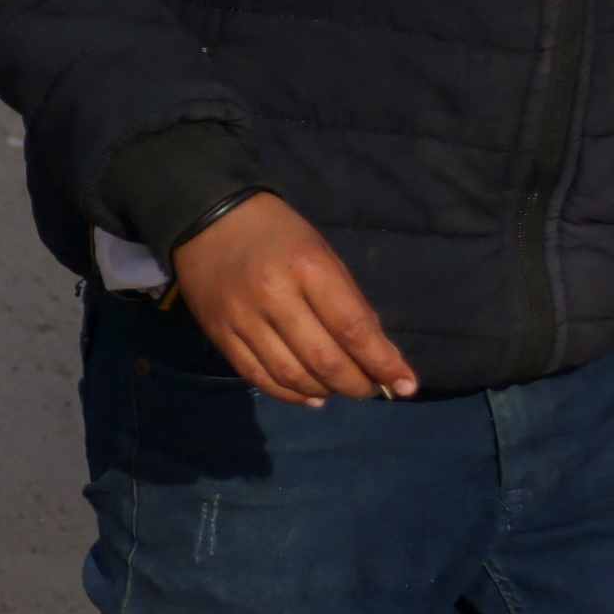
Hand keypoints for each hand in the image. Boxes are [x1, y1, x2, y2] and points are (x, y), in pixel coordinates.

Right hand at [167, 192, 417, 403]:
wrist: (207, 217)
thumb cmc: (278, 234)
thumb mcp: (323, 255)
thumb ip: (350, 304)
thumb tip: (379, 356)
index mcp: (307, 269)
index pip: (353, 330)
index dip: (383, 363)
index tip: (406, 384)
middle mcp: (273, 297)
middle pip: (324, 360)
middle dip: (357, 384)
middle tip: (370, 389)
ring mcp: (242, 318)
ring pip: (292, 376)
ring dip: (326, 392)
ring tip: (339, 389)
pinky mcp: (219, 334)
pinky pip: (259, 377)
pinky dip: (290, 395)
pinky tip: (310, 396)